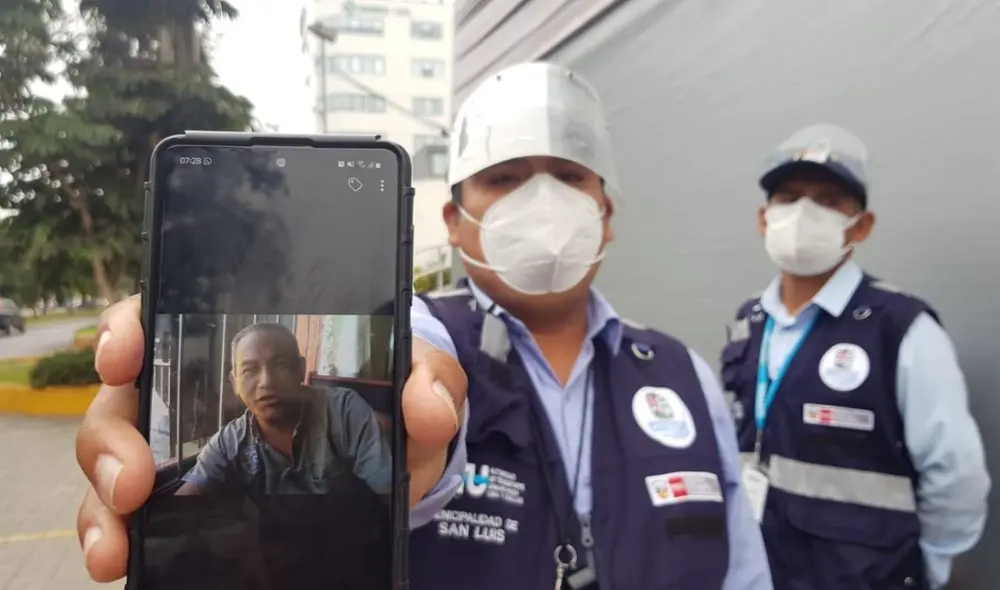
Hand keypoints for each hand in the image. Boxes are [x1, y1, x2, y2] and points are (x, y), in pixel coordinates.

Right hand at [75, 295, 467, 581]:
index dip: (129, 327)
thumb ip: (429, 381)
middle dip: (111, 437)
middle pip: (124, 396)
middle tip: (132, 481)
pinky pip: (133, 511)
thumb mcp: (419, 385)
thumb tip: (425, 404)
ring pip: (115, 458)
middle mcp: (202, 390)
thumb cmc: (393, 406)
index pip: (166, 315)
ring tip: (116, 544)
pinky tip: (120, 560)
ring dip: (101, 499)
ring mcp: (190, 444)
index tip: (124, 356)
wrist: (392, 464)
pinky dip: (117, 534)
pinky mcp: (194, 494)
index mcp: (246, 344)